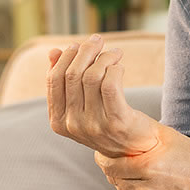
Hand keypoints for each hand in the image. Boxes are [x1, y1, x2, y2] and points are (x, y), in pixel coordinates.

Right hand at [45, 34, 160, 157]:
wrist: (136, 148)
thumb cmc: (106, 120)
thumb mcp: (81, 104)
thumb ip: (65, 81)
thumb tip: (53, 52)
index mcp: (58, 121)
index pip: (54, 79)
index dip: (65, 58)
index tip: (78, 45)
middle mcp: (73, 125)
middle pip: (73, 75)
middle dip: (85, 51)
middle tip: (97, 41)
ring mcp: (94, 125)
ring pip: (92, 76)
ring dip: (104, 57)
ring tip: (114, 53)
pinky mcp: (116, 121)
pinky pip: (110, 84)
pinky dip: (114, 68)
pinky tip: (119, 66)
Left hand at [98, 121, 189, 189]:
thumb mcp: (170, 137)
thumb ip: (143, 133)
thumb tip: (119, 124)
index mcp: (149, 166)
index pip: (111, 165)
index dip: (103, 159)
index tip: (102, 154)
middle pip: (115, 180)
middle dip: (113, 170)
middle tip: (117, 162)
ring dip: (124, 184)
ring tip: (133, 174)